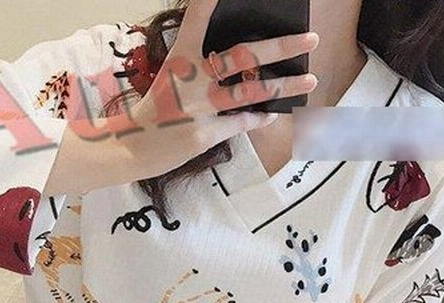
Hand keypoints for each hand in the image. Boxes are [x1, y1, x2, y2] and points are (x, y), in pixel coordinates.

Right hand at [60, 0, 319, 192]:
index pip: (199, 17)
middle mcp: (192, 76)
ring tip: (311, 81)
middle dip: (280, 47)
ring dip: (284, 87)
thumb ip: (200, 63)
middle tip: (310, 38)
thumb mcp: (171, 75)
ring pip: (251, 93)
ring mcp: (200, 105)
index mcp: (181, 55)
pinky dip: (259, 118)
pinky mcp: (205, 133)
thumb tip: (239, 61)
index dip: (212, 0)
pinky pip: (240, 123)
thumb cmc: (156, 109)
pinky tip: (276, 114)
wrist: (132, 147)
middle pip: (243, 56)